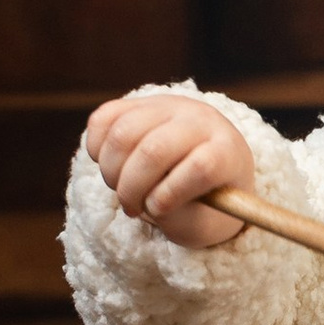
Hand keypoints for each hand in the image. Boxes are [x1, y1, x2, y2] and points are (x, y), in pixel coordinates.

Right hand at [84, 92, 255, 249]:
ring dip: (111, 171)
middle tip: (131, 208)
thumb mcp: (202, 222)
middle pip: (154, 150)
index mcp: (227, 151)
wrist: (205, 168)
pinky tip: (113, 166)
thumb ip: (177, 214)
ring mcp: (169, 105)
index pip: (201, 166)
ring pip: (122, 133)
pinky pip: (103, 119)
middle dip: (131, 189)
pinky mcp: (139, 102)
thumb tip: (150, 199)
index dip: (172, 193)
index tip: (157, 210)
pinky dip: (96, 148)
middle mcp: (201, 119)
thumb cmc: (206, 203)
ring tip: (123, 189)